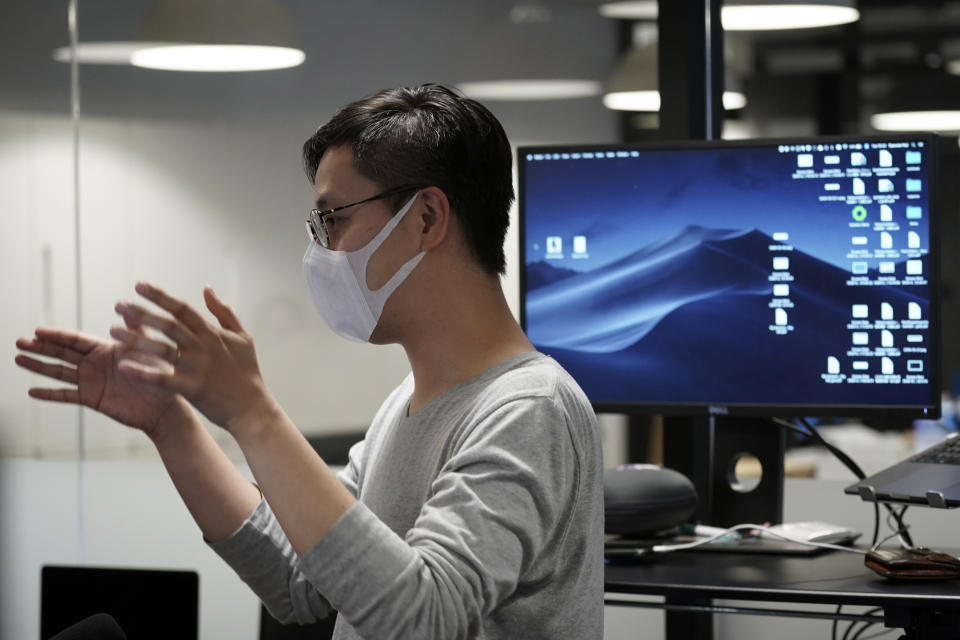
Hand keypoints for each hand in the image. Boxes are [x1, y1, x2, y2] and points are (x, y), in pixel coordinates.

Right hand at [15, 326, 185, 438]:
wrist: (166, 407)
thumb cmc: (162, 375)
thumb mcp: (148, 349)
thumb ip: (135, 329)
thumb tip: (125, 305)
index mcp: (106, 349)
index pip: (76, 340)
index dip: (56, 336)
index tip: (37, 331)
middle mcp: (96, 364)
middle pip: (62, 353)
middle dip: (41, 347)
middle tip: (19, 341)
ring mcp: (92, 382)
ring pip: (60, 372)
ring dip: (39, 367)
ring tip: (18, 359)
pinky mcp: (92, 399)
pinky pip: (66, 396)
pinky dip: (50, 394)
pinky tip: (32, 391)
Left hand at [110, 282, 273, 431]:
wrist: (252, 407)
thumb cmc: (247, 372)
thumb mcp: (243, 337)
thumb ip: (224, 312)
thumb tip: (207, 289)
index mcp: (213, 333)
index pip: (183, 309)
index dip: (160, 296)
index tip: (139, 286)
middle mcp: (203, 347)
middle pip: (168, 325)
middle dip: (142, 313)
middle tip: (119, 305)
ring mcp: (197, 368)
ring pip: (162, 349)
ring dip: (136, 339)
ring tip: (113, 331)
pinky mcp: (191, 389)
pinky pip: (162, 379)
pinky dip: (143, 372)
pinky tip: (123, 366)